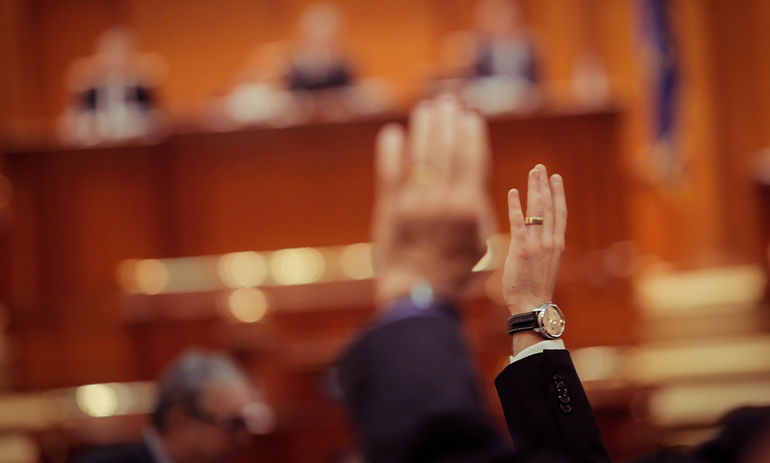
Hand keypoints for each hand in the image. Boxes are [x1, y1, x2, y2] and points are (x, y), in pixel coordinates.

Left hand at [372, 96, 495, 305]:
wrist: (418, 296)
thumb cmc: (456, 273)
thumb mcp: (482, 244)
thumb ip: (479, 209)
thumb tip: (471, 178)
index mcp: (468, 207)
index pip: (471, 158)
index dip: (470, 133)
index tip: (470, 116)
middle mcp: (441, 200)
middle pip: (445, 149)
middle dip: (447, 121)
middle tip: (448, 102)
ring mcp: (413, 203)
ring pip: (419, 155)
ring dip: (423, 128)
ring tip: (426, 109)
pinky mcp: (389, 209)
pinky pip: (389, 173)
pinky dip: (390, 151)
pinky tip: (393, 133)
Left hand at [503, 164, 566, 313]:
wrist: (532, 304)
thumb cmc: (535, 287)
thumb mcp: (545, 264)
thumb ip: (541, 248)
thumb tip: (532, 237)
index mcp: (557, 244)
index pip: (560, 213)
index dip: (558, 194)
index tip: (556, 178)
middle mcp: (550, 241)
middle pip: (549, 206)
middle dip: (544, 185)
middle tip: (540, 168)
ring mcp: (537, 244)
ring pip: (537, 210)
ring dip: (534, 189)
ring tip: (532, 173)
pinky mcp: (521, 249)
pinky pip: (519, 223)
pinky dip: (516, 206)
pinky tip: (514, 192)